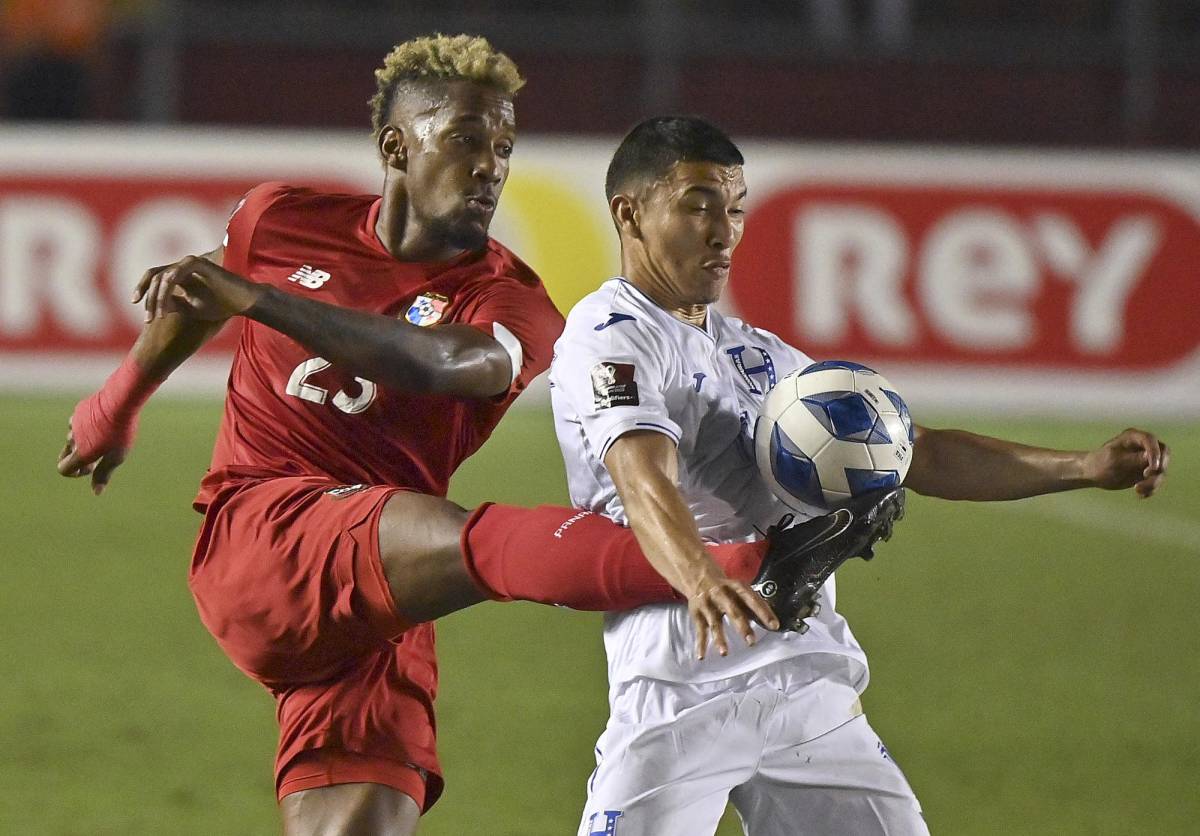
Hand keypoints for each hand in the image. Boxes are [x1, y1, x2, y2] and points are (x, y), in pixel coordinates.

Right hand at [56, 397, 130, 494]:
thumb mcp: (116, 457)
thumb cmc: (121, 432)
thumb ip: (104, 474)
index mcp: (80, 453)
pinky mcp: (78, 411)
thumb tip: (96, 491)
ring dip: (84, 440)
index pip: (63, 469)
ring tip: (105, 435)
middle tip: (97, 454)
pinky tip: (103, 422)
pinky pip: (78, 422)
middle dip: (78, 458)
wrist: (119, 401)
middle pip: (66, 454)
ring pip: (73, 437)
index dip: (75, 473)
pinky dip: (86, 426)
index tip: (91, 468)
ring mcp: (74, 423)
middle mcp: (72, 439)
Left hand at [133, 255, 262, 321]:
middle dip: (148, 298)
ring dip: (158, 298)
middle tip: (148, 318)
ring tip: (159, 316)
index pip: (154, 277)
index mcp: (180, 274)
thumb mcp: (191, 308)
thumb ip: (173, 304)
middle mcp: (182, 266)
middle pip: (154, 276)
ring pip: (163, 277)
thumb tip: (157, 305)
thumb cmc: (221, 305)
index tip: (136, 304)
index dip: (142, 289)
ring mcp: (190, 263)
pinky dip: (169, 289)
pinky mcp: (198, 264)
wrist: (243, 302)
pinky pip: (175, 274)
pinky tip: (166, 303)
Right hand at [684, 563, 780, 660]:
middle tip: (751, 642)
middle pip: (733, 612)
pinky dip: (700, 644)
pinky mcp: (697, 614)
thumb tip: (771, 623)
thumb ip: (754, 606)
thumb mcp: (740, 591)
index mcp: (736, 588)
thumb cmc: (727, 589)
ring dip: (719, 638)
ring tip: (724, 653)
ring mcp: (708, 604)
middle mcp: (721, 594)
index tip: (774, 625)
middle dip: (742, 627)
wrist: (699, 578)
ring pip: (714, 623)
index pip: (752, 600)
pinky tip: (702, 656)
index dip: (764, 612)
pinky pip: (699, 630)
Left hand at [1084, 428, 1168, 497]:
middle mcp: (1143, 446)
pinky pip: (1157, 480)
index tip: (1151, 469)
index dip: (1155, 453)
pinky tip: (1140, 495)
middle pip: (1163, 454)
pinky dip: (1151, 489)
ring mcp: (1147, 459)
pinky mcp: (1147, 471)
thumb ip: (1132, 459)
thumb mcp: (1114, 461)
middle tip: (1144, 477)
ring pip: (1161, 469)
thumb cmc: (1099, 463)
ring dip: (1153, 482)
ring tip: (1137, 490)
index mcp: (1133, 437)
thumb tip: (1150, 457)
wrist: (1092, 474)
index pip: (1150, 440)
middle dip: (1157, 469)